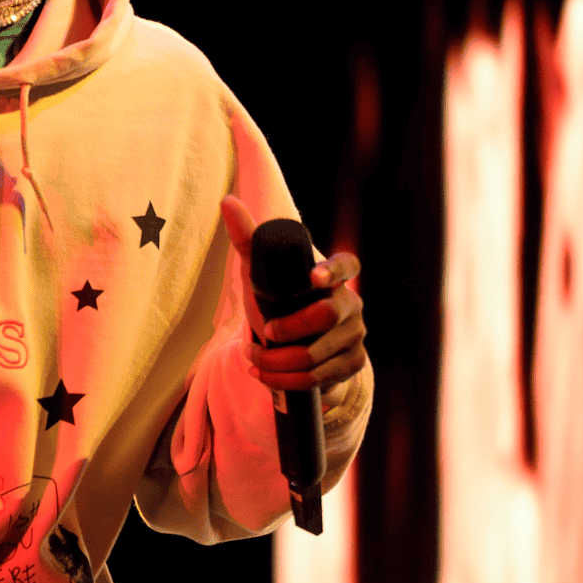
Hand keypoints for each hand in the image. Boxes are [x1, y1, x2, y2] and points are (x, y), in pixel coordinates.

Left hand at [219, 195, 368, 400]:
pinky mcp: (352, 364)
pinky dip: (285, 380)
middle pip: (326, 315)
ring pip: (317, 354)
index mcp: (332, 276)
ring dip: (277, 362)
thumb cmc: (279, 301)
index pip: (346, 265)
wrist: (293, 347)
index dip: (333, 270)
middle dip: (289, 328)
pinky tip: (266, 376)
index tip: (313, 277)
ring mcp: (355, 335)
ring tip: (254, 360)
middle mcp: (351, 303)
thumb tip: (227, 202)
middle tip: (264, 332)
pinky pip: (317, 377)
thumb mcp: (261, 272)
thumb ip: (248, 238)